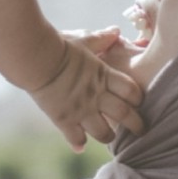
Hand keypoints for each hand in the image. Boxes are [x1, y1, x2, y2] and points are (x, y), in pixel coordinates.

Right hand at [30, 29, 143, 151]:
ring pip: (104, 133)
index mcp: (103, 76)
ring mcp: (81, 110)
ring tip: (110, 137)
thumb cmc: (59, 45)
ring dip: (109, 136)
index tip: (138, 102)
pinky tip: (80, 147)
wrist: (36, 59)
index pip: (131, 91)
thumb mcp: (83, 40)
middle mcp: (96, 96)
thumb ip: (101, 38)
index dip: (138, 98)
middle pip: (125, 115)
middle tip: (141, 130)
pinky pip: (75, 138)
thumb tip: (115, 31)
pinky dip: (78, 144)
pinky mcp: (63, 119)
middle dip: (136, 125)